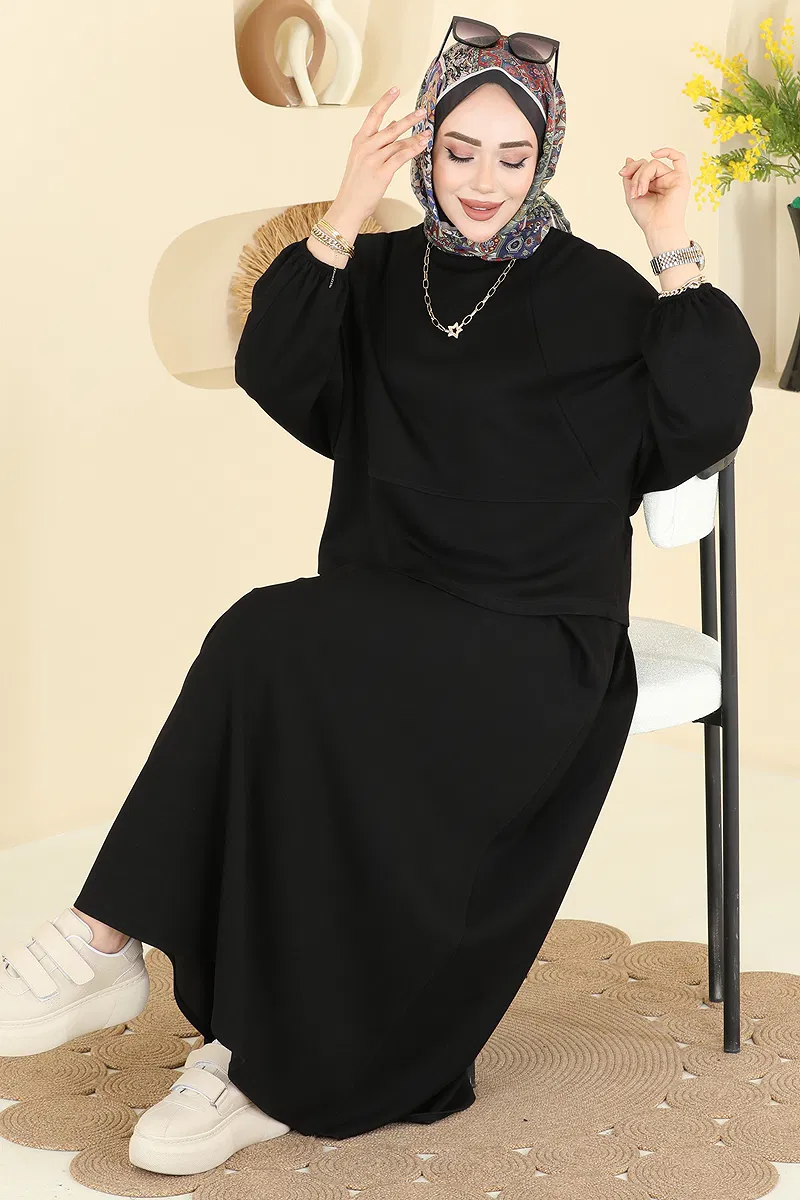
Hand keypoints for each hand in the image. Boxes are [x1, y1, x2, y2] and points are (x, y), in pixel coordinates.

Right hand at [334, 87, 430, 223]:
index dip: (385, 100)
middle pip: (390, 127)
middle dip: (409, 119)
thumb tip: (392, 125)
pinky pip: (400, 158)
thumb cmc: (356, 185)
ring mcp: (372, 160)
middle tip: (423, 111)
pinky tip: (422, 145)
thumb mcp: (361, 159)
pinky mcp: (381, 173)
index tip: (396, 89)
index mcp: (359, 141)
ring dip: (415, 136)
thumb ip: (376, 142)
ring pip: (398, 143)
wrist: (348, 206)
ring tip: (428, 131)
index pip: (373, 115)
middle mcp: (365, 147)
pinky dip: (413, 150)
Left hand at [619, 147, 690, 234]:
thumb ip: (630, 177)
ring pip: (654, 164)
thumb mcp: (631, 194)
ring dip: (643, 176)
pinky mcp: (681, 179)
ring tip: (640, 192)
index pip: (642, 166)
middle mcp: (663, 179)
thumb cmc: (647, 216)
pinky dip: (667, 152)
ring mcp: (672, 178)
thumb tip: (629, 158)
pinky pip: (679, 158)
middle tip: (634, 192)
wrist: (657, 228)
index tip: (622, 174)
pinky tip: (654, 153)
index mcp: (652, 183)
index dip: (631, 167)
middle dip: (636, 175)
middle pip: (647, 164)